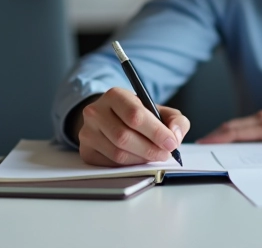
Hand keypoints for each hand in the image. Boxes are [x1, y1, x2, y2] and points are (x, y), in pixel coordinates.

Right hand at [72, 87, 189, 166]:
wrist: (110, 118)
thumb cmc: (137, 114)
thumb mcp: (158, 110)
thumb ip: (175, 120)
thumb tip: (175, 136)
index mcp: (115, 95)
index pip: (135, 115)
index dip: (156, 132)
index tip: (171, 143)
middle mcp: (95, 111)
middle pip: (124, 136)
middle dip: (150, 149)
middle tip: (165, 154)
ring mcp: (87, 132)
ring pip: (117, 153)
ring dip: (141, 159)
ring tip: (154, 156)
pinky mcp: (86, 151)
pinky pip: (110, 165)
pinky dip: (129, 166)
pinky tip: (138, 159)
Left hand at [197, 106, 261, 143]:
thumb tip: (261, 155)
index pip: (237, 127)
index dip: (220, 133)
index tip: (207, 141)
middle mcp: (261, 118)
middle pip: (230, 127)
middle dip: (214, 136)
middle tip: (198, 145)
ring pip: (232, 128)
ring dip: (216, 136)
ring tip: (203, 144)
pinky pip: (241, 133)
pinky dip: (226, 136)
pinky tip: (216, 142)